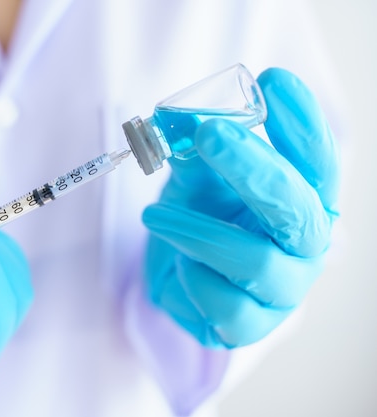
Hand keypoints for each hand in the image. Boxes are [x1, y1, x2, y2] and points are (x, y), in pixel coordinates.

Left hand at [142, 68, 339, 347]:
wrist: (180, 273)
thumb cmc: (202, 217)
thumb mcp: (198, 177)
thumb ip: (192, 150)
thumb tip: (175, 117)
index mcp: (304, 200)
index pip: (317, 160)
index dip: (301, 123)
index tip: (273, 80)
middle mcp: (305, 245)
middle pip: (295, 207)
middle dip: (252, 167)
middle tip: (209, 134)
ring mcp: (283, 289)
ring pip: (255, 260)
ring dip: (198, 231)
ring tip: (154, 214)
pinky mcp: (250, 325)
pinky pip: (227, 307)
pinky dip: (193, 279)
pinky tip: (180, 267)